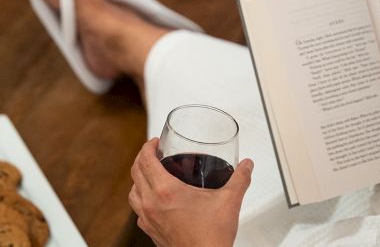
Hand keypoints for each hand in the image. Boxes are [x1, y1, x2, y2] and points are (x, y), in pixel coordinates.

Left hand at [129, 138, 252, 246]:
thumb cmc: (212, 238)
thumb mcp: (229, 201)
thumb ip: (239, 179)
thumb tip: (246, 165)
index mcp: (166, 191)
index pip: (146, 159)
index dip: (148, 146)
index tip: (155, 142)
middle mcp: (151, 203)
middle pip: (136, 172)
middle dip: (142, 157)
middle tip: (153, 152)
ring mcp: (148, 219)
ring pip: (133, 192)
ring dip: (139, 178)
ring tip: (150, 172)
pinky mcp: (150, 232)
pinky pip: (137, 211)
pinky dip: (141, 199)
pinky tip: (153, 199)